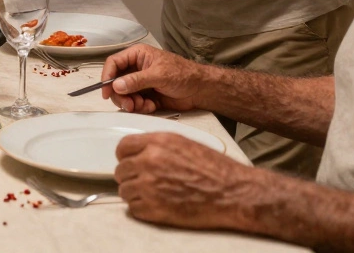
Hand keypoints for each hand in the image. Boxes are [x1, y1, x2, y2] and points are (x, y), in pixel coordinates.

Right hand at [101, 44, 203, 112]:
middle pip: (116, 83)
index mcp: (137, 55)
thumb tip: (117, 85)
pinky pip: (134, 104)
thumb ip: (137, 80)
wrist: (200, 90)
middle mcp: (136, 69)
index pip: (114, 63)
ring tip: (144, 105)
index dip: (107, 77)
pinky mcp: (145, 96)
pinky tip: (152, 106)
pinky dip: (140, 107)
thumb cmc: (183, 74)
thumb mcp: (159, 75)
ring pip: (124, 95)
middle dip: (121, 96)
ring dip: (132, 103)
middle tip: (129, 105)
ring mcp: (140, 83)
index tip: (107, 92)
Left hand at [115, 132, 256, 229]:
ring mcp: (149, 186)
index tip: (130, 161)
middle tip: (145, 181)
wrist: (232, 192)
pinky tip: (158, 205)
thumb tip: (140, 152)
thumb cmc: (215, 169)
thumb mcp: (184, 143)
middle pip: (121, 170)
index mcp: (157, 143)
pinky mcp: (153, 208)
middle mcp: (149, 161)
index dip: (126, 156)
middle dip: (131, 176)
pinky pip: (134, 208)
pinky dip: (143, 209)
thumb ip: (158, 146)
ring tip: (154, 194)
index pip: (123, 147)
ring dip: (136, 194)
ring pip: (125, 191)